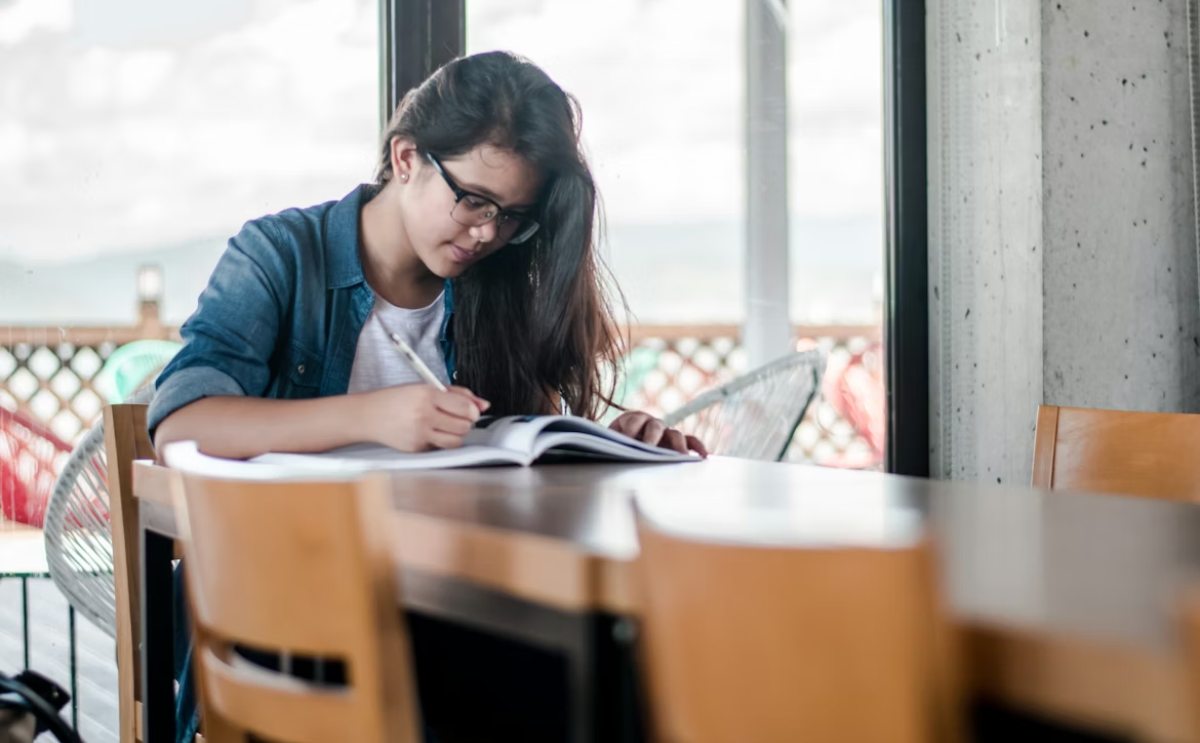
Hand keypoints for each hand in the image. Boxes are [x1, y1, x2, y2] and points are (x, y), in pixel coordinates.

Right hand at [366, 384, 489, 451]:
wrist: (368, 415)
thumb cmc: (397, 399)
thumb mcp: (425, 387)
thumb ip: (457, 394)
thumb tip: (483, 404)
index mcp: (427, 395)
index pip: (464, 407)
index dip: (473, 410)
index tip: (471, 410)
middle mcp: (424, 414)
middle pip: (464, 426)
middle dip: (466, 422)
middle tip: (457, 417)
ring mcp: (419, 433)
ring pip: (456, 440)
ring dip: (456, 434)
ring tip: (446, 426)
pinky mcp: (416, 448)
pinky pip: (440, 448)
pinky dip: (440, 441)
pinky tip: (430, 432)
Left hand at [609, 411, 707, 457]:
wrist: (620, 448)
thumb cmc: (615, 446)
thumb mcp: (610, 443)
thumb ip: (611, 444)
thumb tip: (608, 451)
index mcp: (632, 419)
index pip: (634, 420)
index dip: (630, 428)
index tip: (626, 439)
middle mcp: (651, 423)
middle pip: (655, 427)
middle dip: (652, 437)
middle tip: (649, 448)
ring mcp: (666, 432)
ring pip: (676, 435)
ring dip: (678, 445)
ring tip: (681, 456)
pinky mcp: (676, 442)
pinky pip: (690, 442)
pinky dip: (697, 447)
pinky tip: (704, 456)